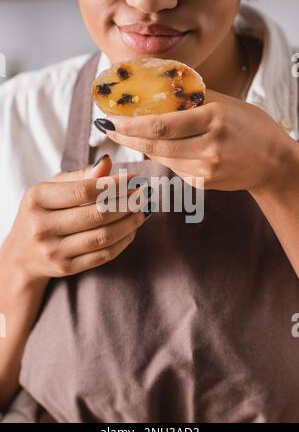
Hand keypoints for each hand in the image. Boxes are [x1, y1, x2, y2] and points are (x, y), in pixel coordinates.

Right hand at [1, 156, 148, 284]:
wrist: (22, 253)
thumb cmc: (41, 213)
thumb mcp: (51, 189)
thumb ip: (80, 176)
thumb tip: (108, 163)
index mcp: (37, 200)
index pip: (83, 191)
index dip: (114, 185)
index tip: (134, 179)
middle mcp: (42, 226)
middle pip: (96, 214)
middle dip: (126, 203)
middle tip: (143, 195)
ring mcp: (54, 251)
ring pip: (103, 236)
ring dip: (128, 223)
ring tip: (140, 212)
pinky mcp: (66, 268)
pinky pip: (103, 255)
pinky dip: (122, 242)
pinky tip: (131, 230)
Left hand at [102, 90, 293, 191]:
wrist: (273, 162)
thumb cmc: (250, 126)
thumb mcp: (226, 103)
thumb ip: (192, 98)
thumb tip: (157, 86)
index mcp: (214, 120)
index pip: (161, 125)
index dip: (131, 124)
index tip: (111, 118)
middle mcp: (209, 148)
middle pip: (155, 146)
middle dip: (126, 138)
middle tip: (108, 128)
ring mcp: (206, 170)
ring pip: (161, 158)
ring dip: (141, 147)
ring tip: (126, 135)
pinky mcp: (203, 184)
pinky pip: (173, 168)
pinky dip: (162, 156)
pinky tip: (157, 147)